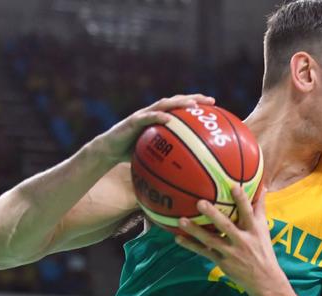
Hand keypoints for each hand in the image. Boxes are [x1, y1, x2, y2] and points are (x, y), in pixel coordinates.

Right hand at [94, 94, 214, 162]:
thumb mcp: (155, 154)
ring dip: (179, 103)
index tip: (214, 105)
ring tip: (192, 105)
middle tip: (211, 101)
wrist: (108, 151)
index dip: (197, 104)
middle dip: (194, 99)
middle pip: (177, 101)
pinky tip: (169, 119)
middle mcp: (154, 113)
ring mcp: (143, 115)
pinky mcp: (132, 121)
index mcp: (160, 118)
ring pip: (164, 104)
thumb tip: (190, 171)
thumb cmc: (132, 153)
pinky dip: (159, 117)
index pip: (181, 108)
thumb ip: (170, 155)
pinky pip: (147, 117)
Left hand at [175, 186, 285, 294]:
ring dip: (195, 231)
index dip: (241, 200)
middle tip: (200, 203)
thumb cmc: (263, 250)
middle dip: (213, 214)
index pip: (248, 213)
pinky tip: (178, 238)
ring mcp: (230, 253)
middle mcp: (242, 241)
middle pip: (226, 226)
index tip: (233, 187)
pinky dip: (191, 245)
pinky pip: (204, 252)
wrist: (264, 280)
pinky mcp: (221, 262)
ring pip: (211, 240)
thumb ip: (260, 208)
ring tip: (181, 220)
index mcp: (254, 230)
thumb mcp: (264, 229)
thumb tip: (262, 187)